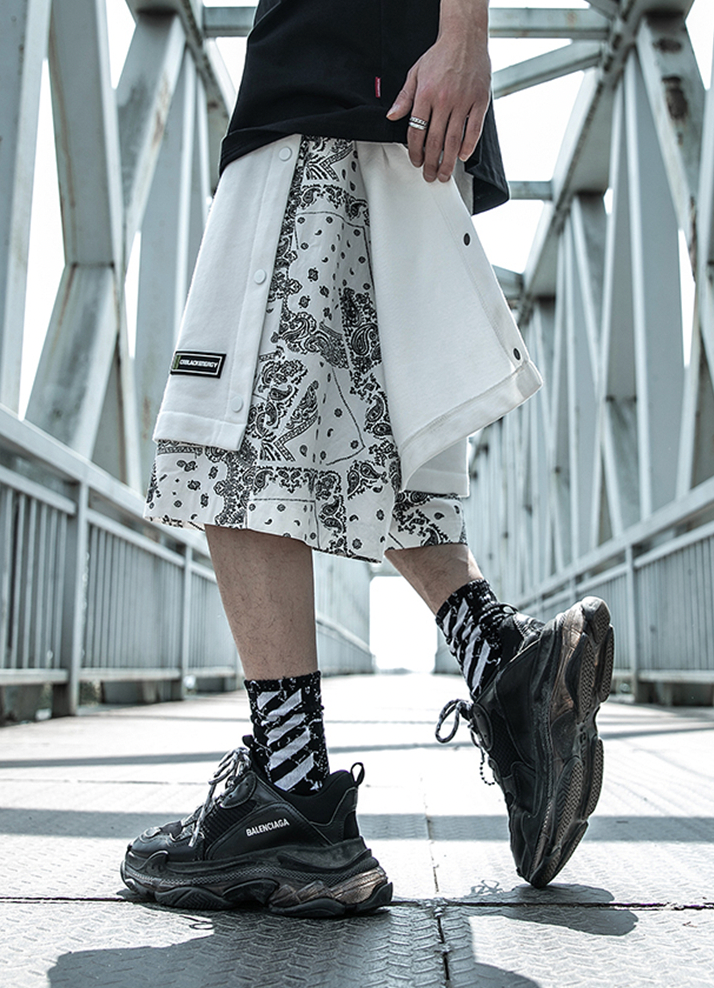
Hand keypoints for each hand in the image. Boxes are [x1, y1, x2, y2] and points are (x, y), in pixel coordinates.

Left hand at [386, 4, 490, 182]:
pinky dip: (469, 146)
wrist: (465, 38)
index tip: (416, 161)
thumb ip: (404, 97)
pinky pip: (474, 129)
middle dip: (431, 163)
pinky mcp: (479, 101)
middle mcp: (444, 100)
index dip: (415, 151)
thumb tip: (392, 116)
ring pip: (454, 140)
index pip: (417, 131)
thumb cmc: (440, 55)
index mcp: (425, 95)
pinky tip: (463, 156)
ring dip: (448, 161)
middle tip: (429, 176)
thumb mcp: (415, 73)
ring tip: (444, 174)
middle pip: (435, 141)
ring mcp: (463, 102)